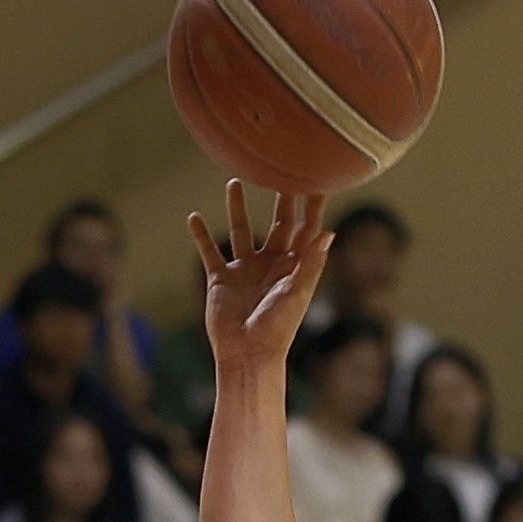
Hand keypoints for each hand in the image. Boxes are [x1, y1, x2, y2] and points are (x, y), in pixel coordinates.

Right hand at [187, 183, 332, 380]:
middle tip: (280, 166)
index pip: (306, 228)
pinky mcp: (221, 279)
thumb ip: (310, 262)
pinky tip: (193, 217)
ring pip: (241, 229)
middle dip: (279, 197)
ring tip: (234, 181)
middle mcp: (271, 263)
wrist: (248, 355)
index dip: (311, 204)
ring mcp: (245, 269)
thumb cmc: (278, 328)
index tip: (317, 177)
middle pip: (277, 222)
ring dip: (237, 207)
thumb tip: (329, 232)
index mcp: (293, 265)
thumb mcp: (297, 293)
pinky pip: (210, 251)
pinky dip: (201, 235)